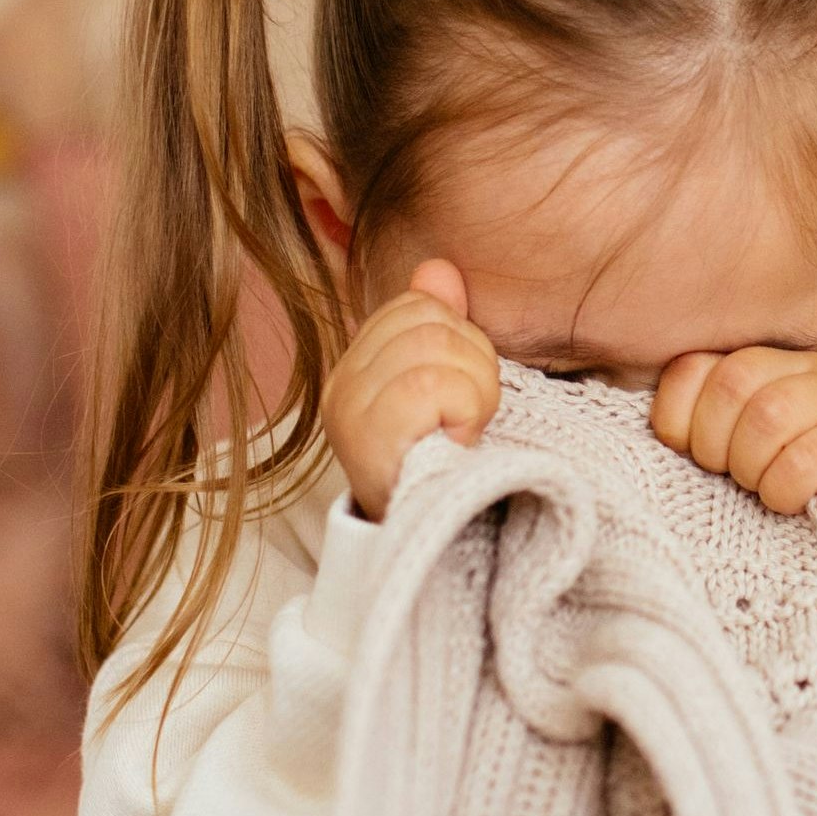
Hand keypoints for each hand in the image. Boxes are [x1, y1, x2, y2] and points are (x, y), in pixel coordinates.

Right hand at [324, 260, 498, 517]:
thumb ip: (440, 326)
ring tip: (465, 431)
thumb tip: (439, 269)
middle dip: (474, 365)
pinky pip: (432, 385)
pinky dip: (465, 410)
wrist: (433, 546)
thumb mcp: (447, 390)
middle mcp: (340, 384)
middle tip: (467, 418)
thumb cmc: (446, 470)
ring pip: (434, 348)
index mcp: (357, 367)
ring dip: (475, 390)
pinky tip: (460, 442)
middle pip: (429, 322)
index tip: (460, 396)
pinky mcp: (367, 436)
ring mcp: (349, 411)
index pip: (416, 306)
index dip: (460, 341)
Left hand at [648, 347, 816, 534]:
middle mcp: (805, 369)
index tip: (691, 457)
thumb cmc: (780, 496)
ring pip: (768, 414)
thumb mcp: (727, 453)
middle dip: (715, 445)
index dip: (678, 420)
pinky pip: (802, 460)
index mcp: (761, 364)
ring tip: (762, 490)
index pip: (692, 367)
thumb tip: (651, 430)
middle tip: (732, 478)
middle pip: (731, 383)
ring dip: (752, 468)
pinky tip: (791, 504)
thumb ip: (695, 425)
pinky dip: (783, 492)